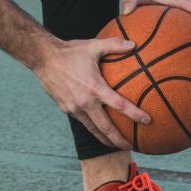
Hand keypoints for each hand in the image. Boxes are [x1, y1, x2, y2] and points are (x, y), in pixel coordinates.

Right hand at [32, 36, 151, 150]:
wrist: (43, 58)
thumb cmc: (70, 51)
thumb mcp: (93, 45)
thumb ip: (114, 45)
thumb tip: (134, 44)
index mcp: (95, 87)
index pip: (119, 104)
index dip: (135, 114)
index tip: (147, 120)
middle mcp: (85, 102)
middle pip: (106, 128)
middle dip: (119, 140)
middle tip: (132, 146)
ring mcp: (74, 108)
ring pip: (93, 129)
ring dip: (105, 139)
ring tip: (116, 145)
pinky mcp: (66, 109)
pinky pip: (82, 121)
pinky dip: (92, 128)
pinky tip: (98, 129)